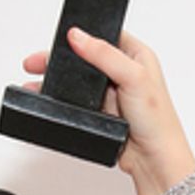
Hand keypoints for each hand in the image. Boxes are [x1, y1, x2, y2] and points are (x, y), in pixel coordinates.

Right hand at [20, 29, 194, 194]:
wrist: (154, 160)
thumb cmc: (157, 122)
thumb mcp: (134, 77)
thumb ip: (105, 55)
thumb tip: (78, 37)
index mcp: (137, 55)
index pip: (105, 35)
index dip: (82, 34)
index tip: (61, 37)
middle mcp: (124, 71)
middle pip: (86, 57)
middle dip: (62, 60)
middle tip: (37, 63)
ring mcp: (112, 92)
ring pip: (79, 81)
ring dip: (59, 81)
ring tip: (37, 84)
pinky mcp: (103, 111)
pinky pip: (78, 100)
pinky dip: (64, 100)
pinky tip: (51, 100)